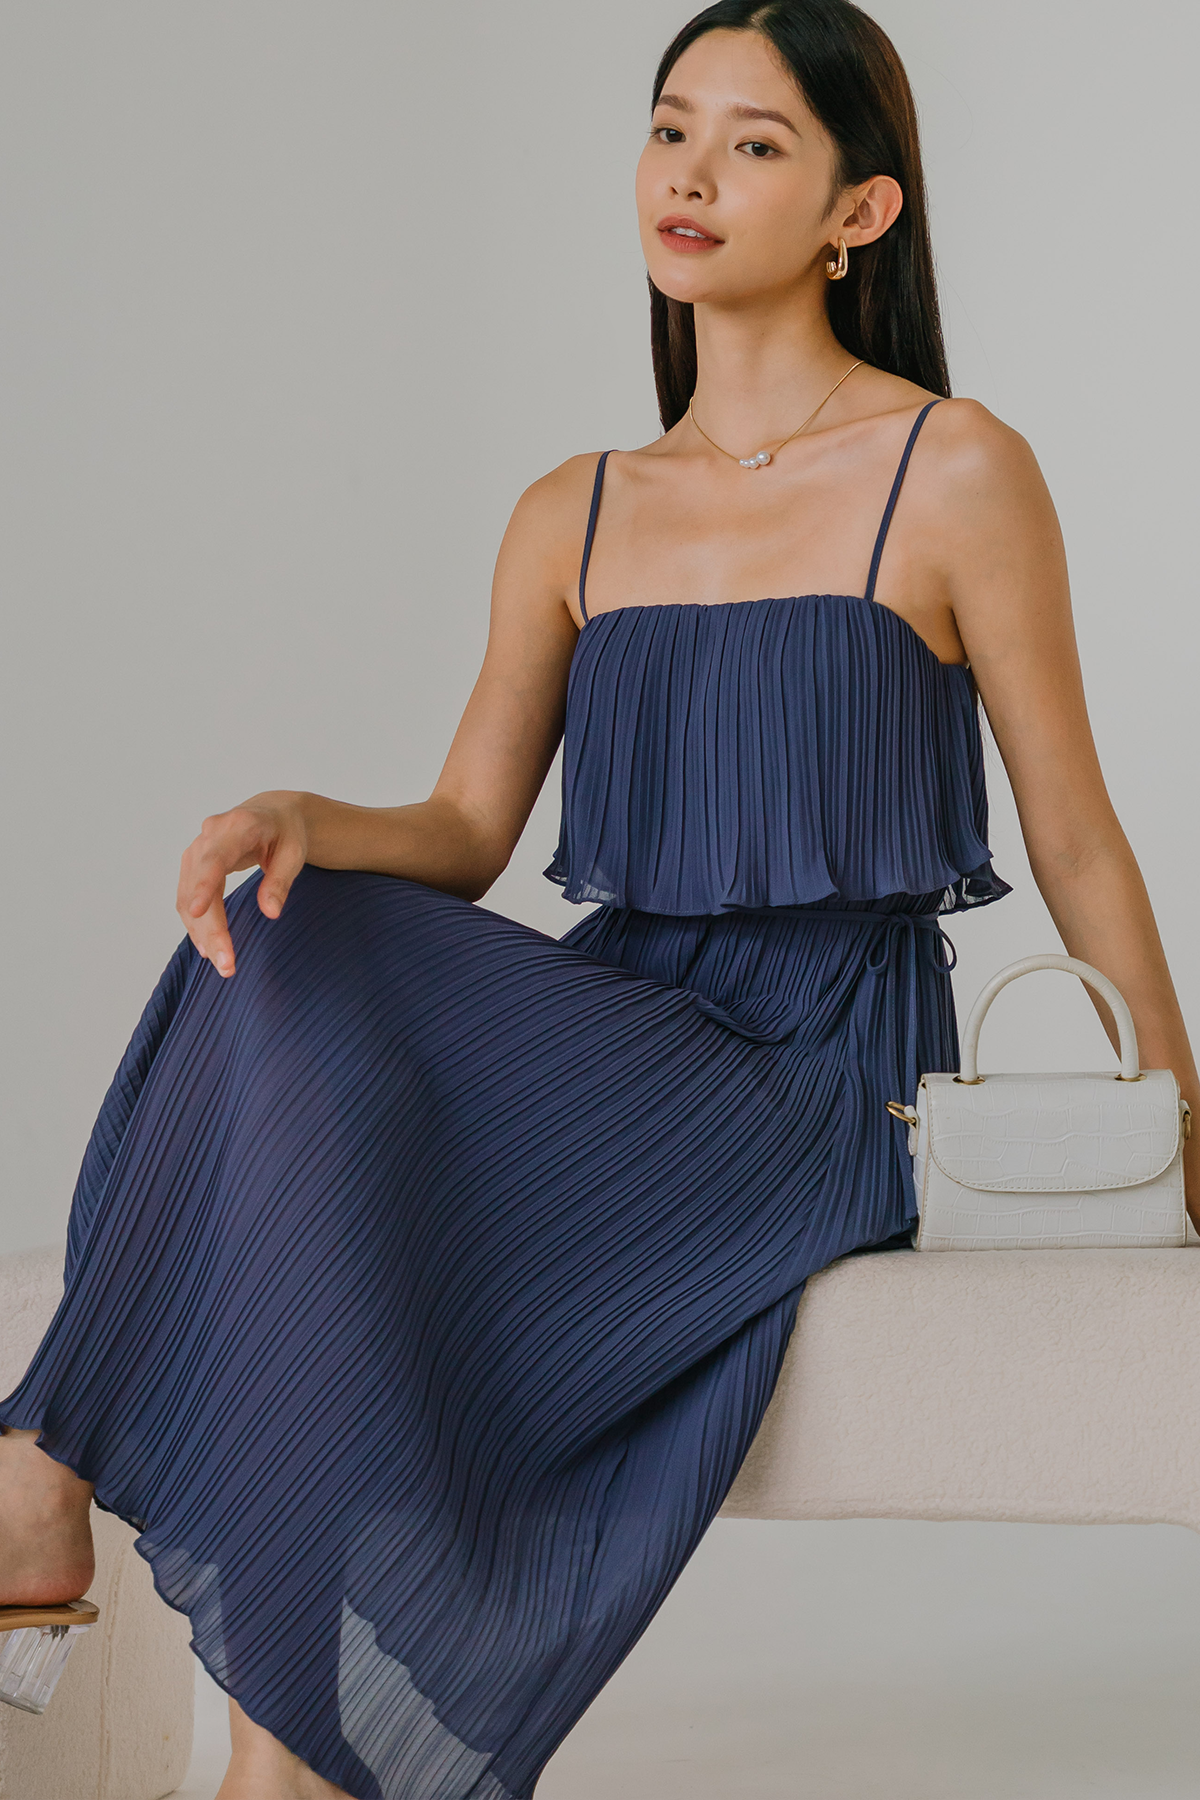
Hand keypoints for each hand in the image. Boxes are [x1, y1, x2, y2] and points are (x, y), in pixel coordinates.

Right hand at [176, 791, 308, 977]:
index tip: (197, 911)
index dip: (204, 884)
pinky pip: (187, 897)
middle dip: (210, 927)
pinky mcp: (193, 864)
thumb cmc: (286, 833)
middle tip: (226, 964)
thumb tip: (270, 913)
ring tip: (221, 963)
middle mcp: (211, 834)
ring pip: (188, 895)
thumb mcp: (294, 853)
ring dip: (201, 932)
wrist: (272, 814)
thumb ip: (280, 881)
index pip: (215, 858)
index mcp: (238, 826)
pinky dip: (196, 923)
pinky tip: (207, 947)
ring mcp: (198, 849)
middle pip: (199, 884)